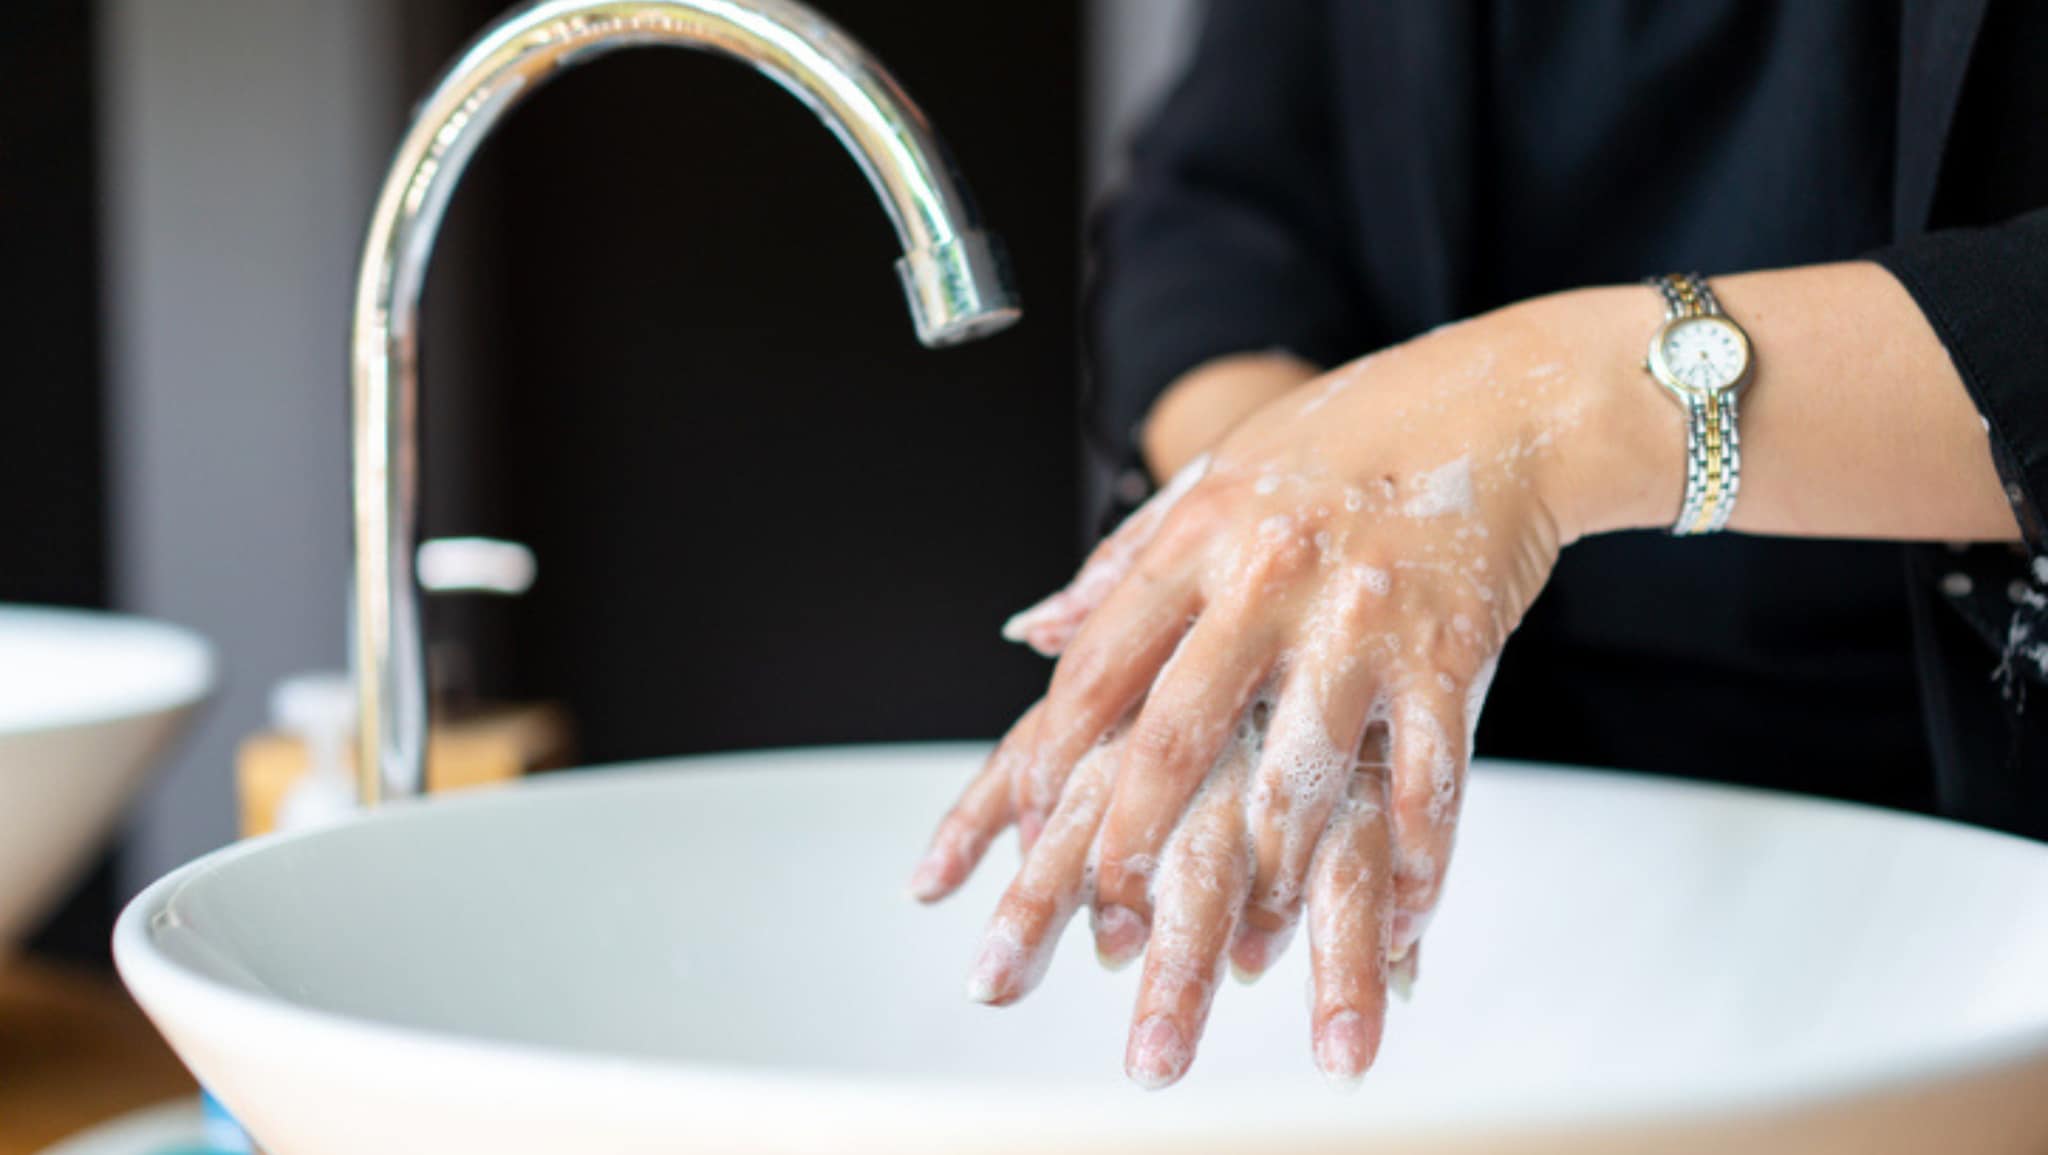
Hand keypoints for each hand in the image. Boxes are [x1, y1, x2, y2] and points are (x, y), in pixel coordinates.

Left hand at [913, 292, 1667, 1086]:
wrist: (1500, 404)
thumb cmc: (1344, 441)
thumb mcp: (1214, 484)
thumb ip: (1120, 564)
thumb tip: (1028, 632)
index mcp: (1200, 539)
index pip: (1099, 665)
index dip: (1055, 757)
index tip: (1031, 827)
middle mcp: (1269, 581)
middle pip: (1179, 732)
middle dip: (1134, 838)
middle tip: (1106, 917)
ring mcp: (1362, 620)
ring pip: (1302, 772)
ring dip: (1271, 874)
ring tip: (1245, 949)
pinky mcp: (1452, 652)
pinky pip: (1429, 777)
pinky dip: (1416, 860)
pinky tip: (1400, 922)